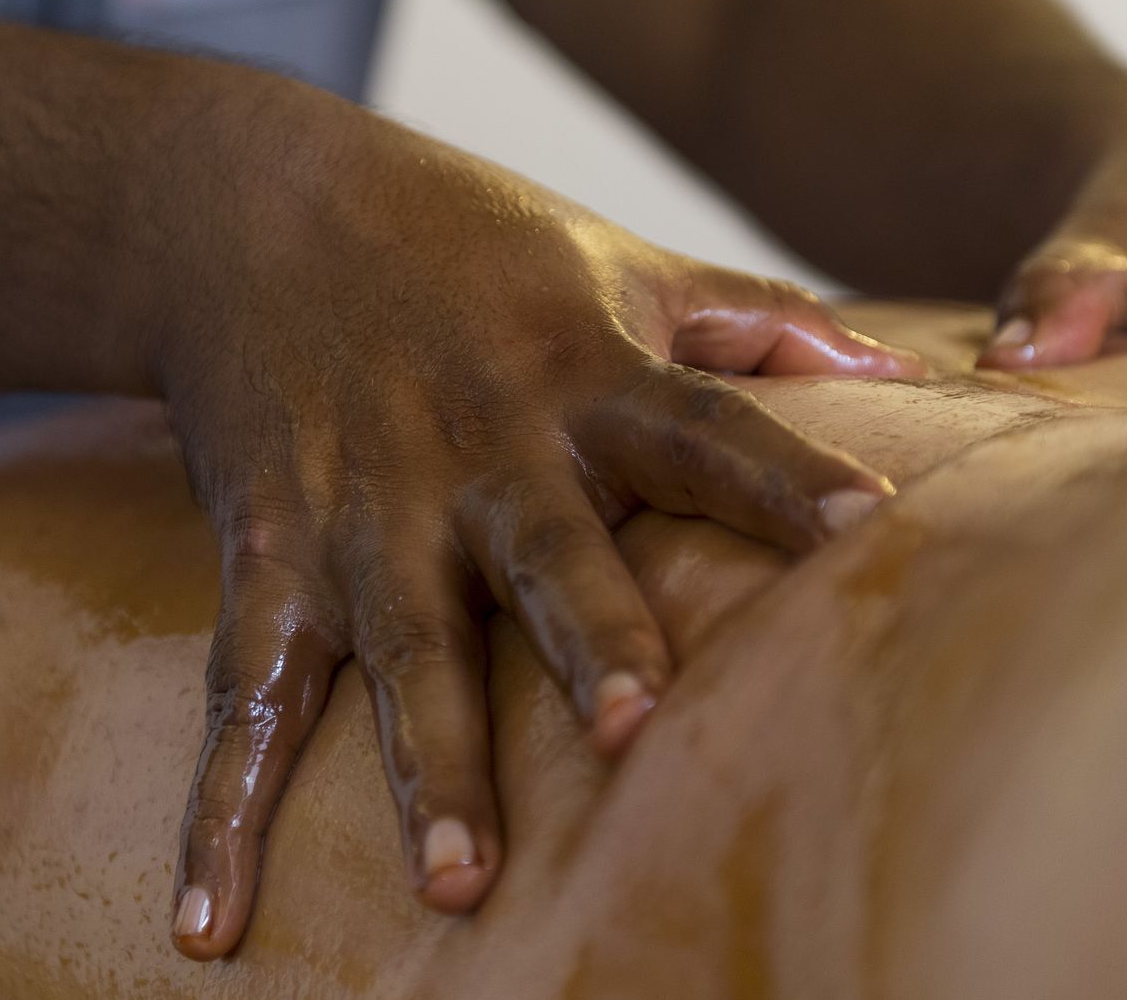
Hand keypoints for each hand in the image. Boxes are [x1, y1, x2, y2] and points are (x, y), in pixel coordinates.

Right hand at [161, 102, 920, 958]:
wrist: (250, 203)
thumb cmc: (464, 240)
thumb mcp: (616, 257)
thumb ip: (758, 315)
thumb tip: (912, 369)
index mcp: (580, 372)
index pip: (702, 425)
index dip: (783, 474)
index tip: (873, 523)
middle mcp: (477, 446)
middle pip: (545, 550)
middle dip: (588, 640)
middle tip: (630, 736)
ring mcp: (364, 505)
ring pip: (404, 644)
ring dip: (428, 762)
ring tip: (457, 886)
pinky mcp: (267, 546)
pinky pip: (245, 685)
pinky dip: (222, 805)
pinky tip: (215, 922)